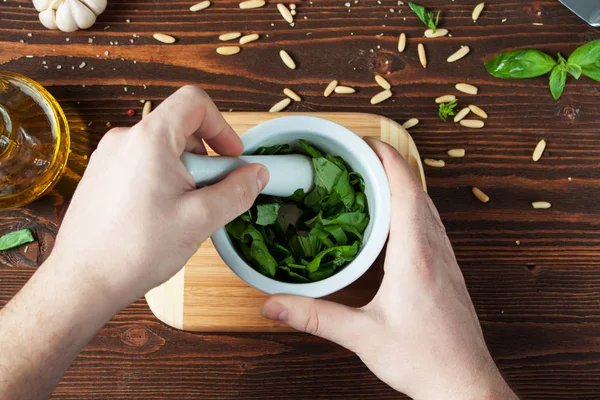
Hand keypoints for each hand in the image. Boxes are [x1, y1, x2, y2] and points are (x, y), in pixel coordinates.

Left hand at [51, 86, 268, 305]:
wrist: (83, 282)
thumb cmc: (136, 250)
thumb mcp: (201, 219)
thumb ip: (237, 191)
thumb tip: (258, 174)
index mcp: (149, 140)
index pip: (194, 102)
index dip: (222, 126)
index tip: (231, 157)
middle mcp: (124, 140)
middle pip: (180, 128)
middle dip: (206, 158)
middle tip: (211, 195)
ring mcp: (108, 157)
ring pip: (162, 150)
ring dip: (185, 173)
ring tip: (185, 211)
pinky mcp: (101, 176)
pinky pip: (143, 165)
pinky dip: (162, 181)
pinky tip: (162, 217)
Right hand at [261, 139, 516, 399]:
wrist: (464, 384)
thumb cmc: (424, 360)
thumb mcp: (363, 337)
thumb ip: (315, 317)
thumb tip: (274, 305)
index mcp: (415, 256)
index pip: (405, 190)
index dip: (388, 160)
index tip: (367, 143)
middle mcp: (435, 250)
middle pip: (417, 191)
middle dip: (391, 166)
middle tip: (361, 157)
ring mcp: (446, 259)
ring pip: (427, 207)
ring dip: (404, 186)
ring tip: (375, 180)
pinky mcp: (448, 271)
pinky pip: (431, 225)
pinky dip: (413, 209)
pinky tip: (396, 221)